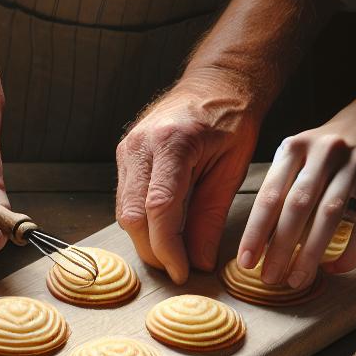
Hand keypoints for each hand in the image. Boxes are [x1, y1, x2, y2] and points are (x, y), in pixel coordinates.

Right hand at [115, 68, 263, 283]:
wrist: (216, 83)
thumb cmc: (232, 121)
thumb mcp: (232, 169)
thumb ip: (212, 216)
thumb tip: (200, 261)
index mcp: (173, 144)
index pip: (158, 209)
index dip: (168, 248)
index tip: (184, 271)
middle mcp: (141, 145)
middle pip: (133, 216)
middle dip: (153, 250)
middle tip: (179, 268)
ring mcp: (127, 149)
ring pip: (124, 211)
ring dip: (145, 239)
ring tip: (173, 253)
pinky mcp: (124, 155)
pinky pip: (126, 199)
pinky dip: (142, 221)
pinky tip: (163, 230)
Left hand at [236, 114, 355, 286]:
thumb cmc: (314, 156)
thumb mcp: (290, 160)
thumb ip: (275, 192)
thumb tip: (256, 246)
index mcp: (293, 147)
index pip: (270, 195)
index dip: (256, 232)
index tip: (246, 263)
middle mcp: (324, 152)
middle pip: (299, 206)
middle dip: (282, 247)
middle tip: (270, 278)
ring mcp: (355, 166)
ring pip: (330, 215)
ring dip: (311, 253)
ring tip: (296, 280)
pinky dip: (351, 250)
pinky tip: (334, 269)